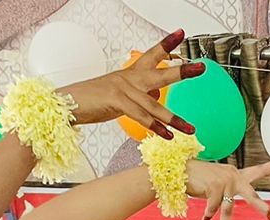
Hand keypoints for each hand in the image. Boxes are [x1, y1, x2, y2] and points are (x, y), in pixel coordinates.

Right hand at [65, 33, 203, 138]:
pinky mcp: (115, 101)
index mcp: (130, 74)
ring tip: (190, 129)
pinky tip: (167, 135)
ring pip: (153, 102)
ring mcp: (122, 88)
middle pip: (160, 71)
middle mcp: (128, 78)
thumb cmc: (93, 101)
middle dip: (182, 72)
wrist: (68, 104)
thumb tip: (155, 96)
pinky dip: (154, 127)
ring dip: (174, 118)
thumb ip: (140, 96)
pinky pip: (140, 115)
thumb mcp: (121, 96)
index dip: (167, 44)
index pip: (152, 54)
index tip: (181, 34)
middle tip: (200, 68)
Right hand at [189, 157, 269, 219]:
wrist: (181, 169)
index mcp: (237, 175)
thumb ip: (226, 191)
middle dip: (265, 212)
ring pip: (229, 210)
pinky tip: (204, 218)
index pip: (259, 170)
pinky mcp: (214, 187)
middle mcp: (234, 177)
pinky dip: (208, 215)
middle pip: (254, 198)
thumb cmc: (198, 177)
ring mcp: (225, 182)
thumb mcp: (217, 182)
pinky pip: (213, 208)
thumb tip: (224, 208)